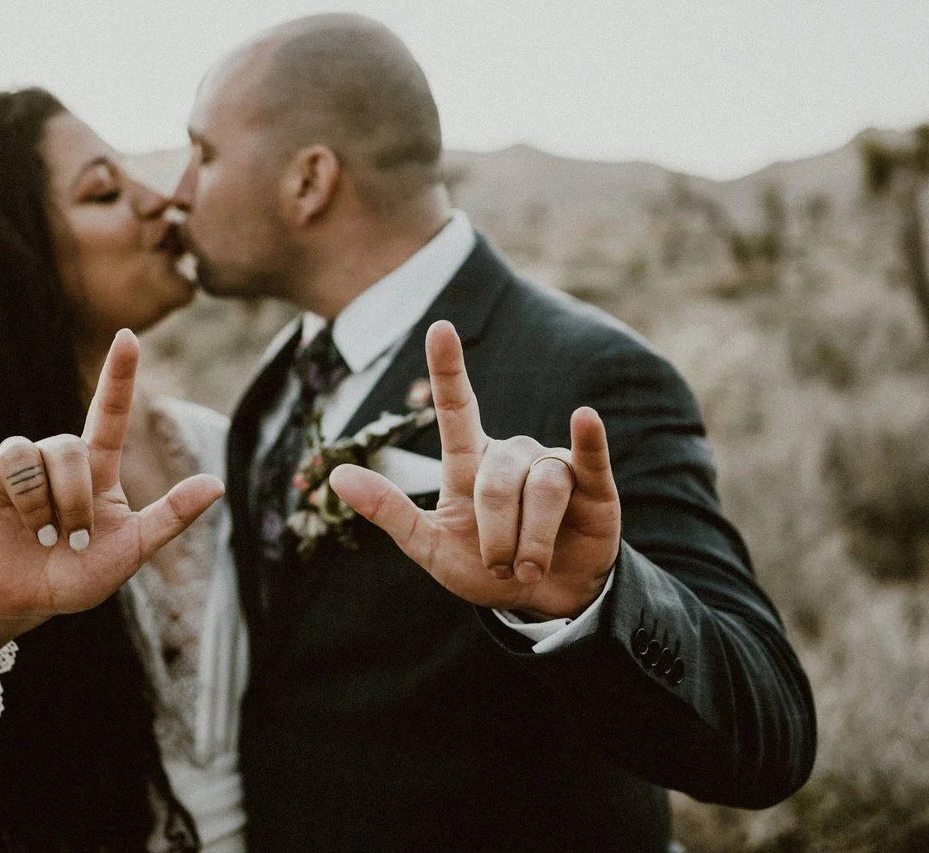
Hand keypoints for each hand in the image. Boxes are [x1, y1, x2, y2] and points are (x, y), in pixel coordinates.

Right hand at [0, 329, 224, 625]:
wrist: (24, 605)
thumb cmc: (79, 575)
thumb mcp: (132, 550)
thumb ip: (171, 516)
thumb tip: (218, 484)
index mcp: (96, 470)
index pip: (109, 414)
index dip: (118, 377)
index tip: (128, 337)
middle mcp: (54, 460)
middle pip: (67, 448)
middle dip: (73, 500)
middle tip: (72, 540)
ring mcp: (14, 470)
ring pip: (25, 456)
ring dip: (35, 504)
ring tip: (37, 538)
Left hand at [329, 320, 619, 618]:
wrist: (545, 599)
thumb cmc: (484, 569)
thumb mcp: (429, 546)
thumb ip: (388, 511)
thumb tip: (335, 477)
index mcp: (468, 463)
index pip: (457, 408)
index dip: (449, 369)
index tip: (440, 327)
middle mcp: (510, 454)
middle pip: (496, 480)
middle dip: (496, 535)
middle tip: (501, 568)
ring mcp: (551, 464)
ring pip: (539, 487)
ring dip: (531, 541)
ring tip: (529, 568)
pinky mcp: (593, 483)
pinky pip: (589, 457)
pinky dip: (588, 440)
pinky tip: (583, 419)